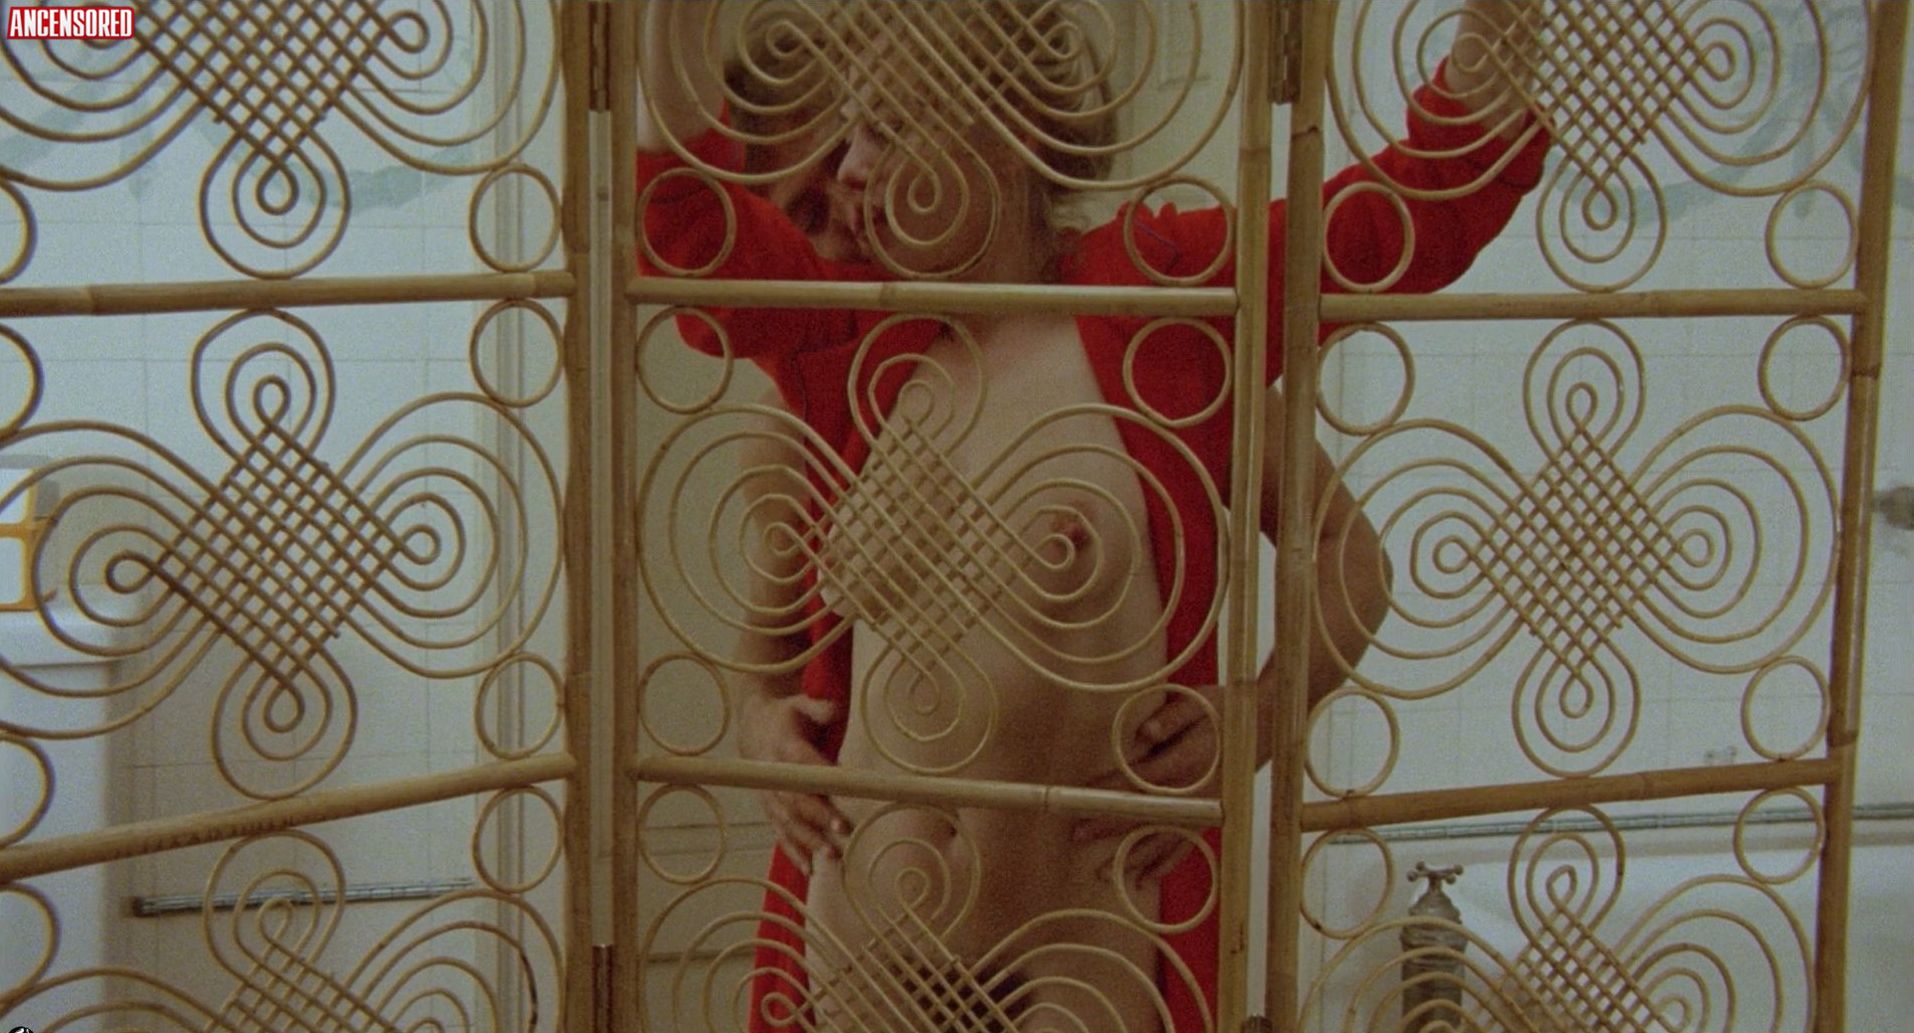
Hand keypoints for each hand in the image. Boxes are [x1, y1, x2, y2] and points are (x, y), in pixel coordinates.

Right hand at [738, 693, 851, 877]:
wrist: (754, 728)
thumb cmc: (786, 716)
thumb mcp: (800, 702)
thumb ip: (818, 706)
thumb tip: (834, 709)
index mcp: (784, 747)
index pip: (803, 769)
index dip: (822, 787)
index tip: (842, 802)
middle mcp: (774, 775)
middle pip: (796, 801)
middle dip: (819, 820)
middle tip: (843, 834)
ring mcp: (770, 795)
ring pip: (788, 822)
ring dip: (809, 841)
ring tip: (832, 858)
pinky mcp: (770, 808)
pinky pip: (781, 833)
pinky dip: (794, 851)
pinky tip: (810, 869)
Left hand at [1071, 687, 1220, 882]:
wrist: (1269, 725)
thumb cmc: (1229, 710)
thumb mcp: (1200, 702)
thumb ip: (1171, 717)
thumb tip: (1144, 733)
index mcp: (1186, 763)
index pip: (1137, 782)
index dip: (1107, 791)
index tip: (1078, 797)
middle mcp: (1194, 794)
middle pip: (1144, 817)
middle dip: (1108, 828)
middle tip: (1076, 836)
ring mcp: (1205, 811)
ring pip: (1162, 841)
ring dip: (1132, 857)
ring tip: (1103, 873)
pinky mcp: (1212, 818)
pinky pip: (1185, 847)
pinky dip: (1165, 864)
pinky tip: (1145, 878)